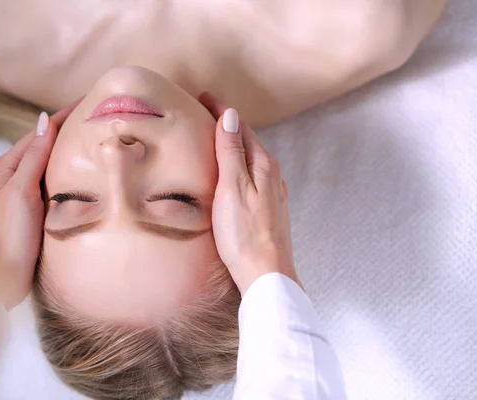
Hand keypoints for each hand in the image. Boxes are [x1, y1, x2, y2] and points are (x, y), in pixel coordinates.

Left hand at [0, 102, 78, 308]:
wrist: (0, 280)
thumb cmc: (7, 236)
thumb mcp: (20, 191)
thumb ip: (33, 157)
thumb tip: (45, 120)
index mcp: (7, 167)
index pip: (40, 133)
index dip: (63, 116)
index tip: (88, 101)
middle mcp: (16, 177)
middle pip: (47, 146)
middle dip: (70, 130)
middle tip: (99, 118)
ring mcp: (28, 194)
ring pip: (53, 165)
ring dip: (72, 151)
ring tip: (98, 140)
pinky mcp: (39, 210)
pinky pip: (58, 184)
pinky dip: (72, 173)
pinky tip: (88, 174)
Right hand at [199, 92, 300, 295]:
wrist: (266, 274)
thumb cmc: (245, 234)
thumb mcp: (232, 188)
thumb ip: (231, 152)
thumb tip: (230, 116)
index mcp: (262, 164)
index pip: (240, 127)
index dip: (221, 110)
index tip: (204, 96)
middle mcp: (272, 174)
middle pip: (248, 140)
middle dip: (227, 123)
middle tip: (205, 111)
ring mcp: (273, 191)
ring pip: (251, 158)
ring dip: (234, 143)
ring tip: (215, 137)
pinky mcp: (269, 207)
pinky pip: (253, 175)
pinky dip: (239, 164)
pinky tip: (232, 172)